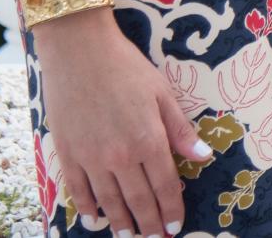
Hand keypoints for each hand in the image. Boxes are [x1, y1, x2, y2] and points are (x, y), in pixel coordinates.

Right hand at [35, 8, 212, 237]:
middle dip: (149, 224)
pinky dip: (88, 210)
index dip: (171, 209)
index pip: (165, 186)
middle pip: (138, 200)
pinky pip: (79, 192)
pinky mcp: (67, 155)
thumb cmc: (126, 68)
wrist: (79, 52)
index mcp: (149, 140)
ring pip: (109, 202)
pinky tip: (96, 221)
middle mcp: (120, 156)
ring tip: (130, 236)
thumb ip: (181, 130)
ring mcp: (91, 158)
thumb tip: (204, 156)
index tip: (175, 225)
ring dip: (121, 223)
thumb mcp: (162, 93)